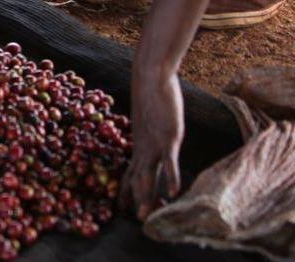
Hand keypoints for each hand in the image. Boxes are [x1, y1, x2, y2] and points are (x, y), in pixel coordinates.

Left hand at [121, 71, 183, 219]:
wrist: (151, 76)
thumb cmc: (151, 94)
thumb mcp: (147, 117)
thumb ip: (148, 128)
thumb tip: (149, 132)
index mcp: (138, 143)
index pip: (130, 170)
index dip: (126, 188)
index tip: (121, 206)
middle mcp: (143, 147)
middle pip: (137, 178)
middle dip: (135, 199)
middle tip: (134, 219)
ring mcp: (154, 143)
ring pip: (148, 175)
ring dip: (147, 197)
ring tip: (145, 216)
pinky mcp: (168, 137)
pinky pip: (169, 161)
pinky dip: (171, 177)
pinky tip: (173, 192)